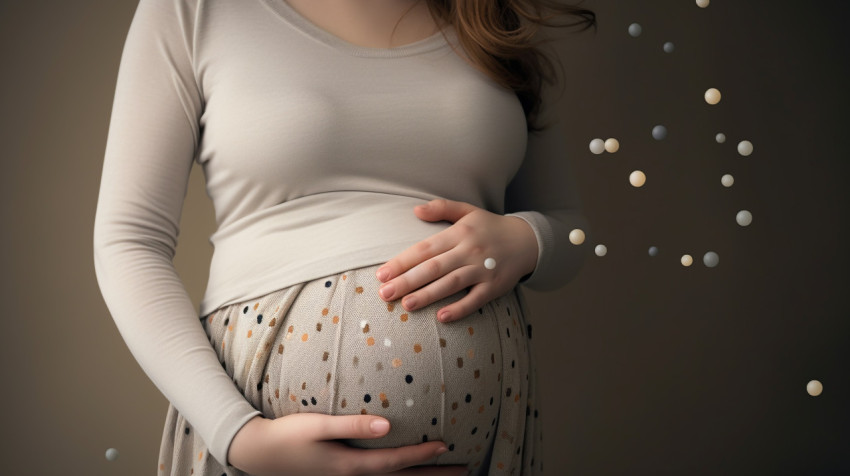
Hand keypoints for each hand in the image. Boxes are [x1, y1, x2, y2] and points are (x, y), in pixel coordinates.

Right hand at [228, 414, 467, 475]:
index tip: (447, 446)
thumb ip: (352, 425)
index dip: (422, 455)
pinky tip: (407, 472)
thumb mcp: (318, 426)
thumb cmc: (288, 435)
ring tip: (446, 475)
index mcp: (350, 467)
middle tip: (463, 471)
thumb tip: (387, 424)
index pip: (395, 462)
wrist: (260, 453)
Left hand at [375, 198, 537, 322]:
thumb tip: (416, 210)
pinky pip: (476, 299)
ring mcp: (483, 269)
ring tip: (406, 305)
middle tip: (385, 294)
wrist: (527, 240)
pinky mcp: (495, 286)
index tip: (382, 274)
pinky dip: (460, 308)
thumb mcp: (468, 211)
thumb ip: (442, 208)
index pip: (425, 248)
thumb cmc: (490, 227)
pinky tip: (442, 317)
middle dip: (407, 281)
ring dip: (428, 295)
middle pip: (434, 268)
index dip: (402, 261)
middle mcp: (470, 250)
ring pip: (451, 284)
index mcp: (459, 233)